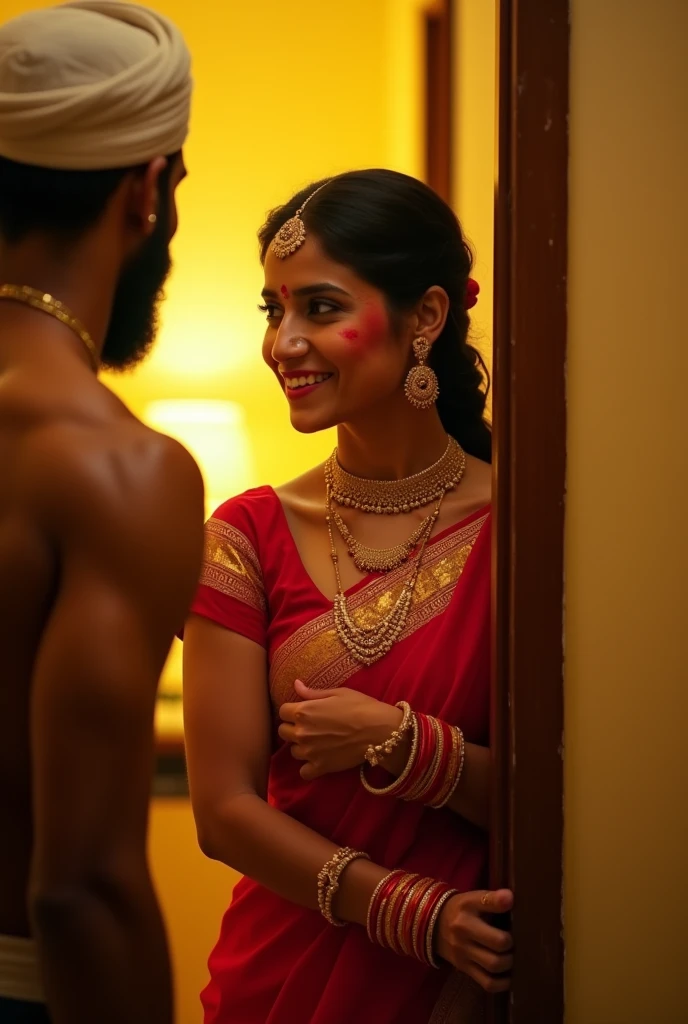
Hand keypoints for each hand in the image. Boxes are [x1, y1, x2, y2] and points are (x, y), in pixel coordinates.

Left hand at [278, 680, 402, 781]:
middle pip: (283, 732)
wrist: (379, 730)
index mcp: (303, 711)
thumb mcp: (337, 693)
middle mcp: (302, 732)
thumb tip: (296, 685)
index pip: (282, 711)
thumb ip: (313, 692)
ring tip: (316, 742)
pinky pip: (304, 772)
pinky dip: (309, 767)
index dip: (291, 710)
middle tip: (309, 726)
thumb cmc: (360, 706)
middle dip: (293, 728)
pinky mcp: (320, 767)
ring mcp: (310, 752)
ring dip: (301, 746)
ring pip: (293, 751)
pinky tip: (318, 759)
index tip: (302, 711)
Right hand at [435, 889, 513, 991]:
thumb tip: (511, 898)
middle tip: (514, 941)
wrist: (433, 925)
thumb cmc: (461, 910)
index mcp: (468, 906)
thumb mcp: (472, 898)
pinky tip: (507, 976)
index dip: (502, 901)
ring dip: (509, 962)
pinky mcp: (464, 968)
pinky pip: (487, 983)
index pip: (487, 901)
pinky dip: (502, 983)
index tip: (511, 901)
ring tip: (511, 957)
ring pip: (494, 964)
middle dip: (512, 943)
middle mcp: (464, 928)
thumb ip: (491, 898)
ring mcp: (463, 951)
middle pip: (498, 941)